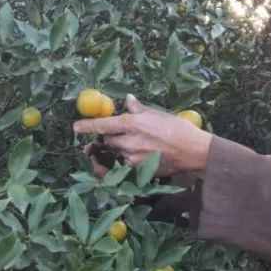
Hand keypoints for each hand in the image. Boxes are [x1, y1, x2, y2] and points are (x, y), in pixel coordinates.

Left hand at [74, 94, 211, 178]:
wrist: (194, 151)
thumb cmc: (178, 129)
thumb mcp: (157, 114)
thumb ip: (138, 109)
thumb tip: (127, 100)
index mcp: (132, 123)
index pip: (102, 125)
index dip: (87, 126)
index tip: (76, 127)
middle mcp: (129, 141)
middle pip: (108, 140)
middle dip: (111, 138)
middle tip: (122, 135)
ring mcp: (133, 158)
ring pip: (117, 153)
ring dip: (121, 149)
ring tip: (138, 145)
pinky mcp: (139, 170)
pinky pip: (126, 165)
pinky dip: (129, 160)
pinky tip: (142, 155)